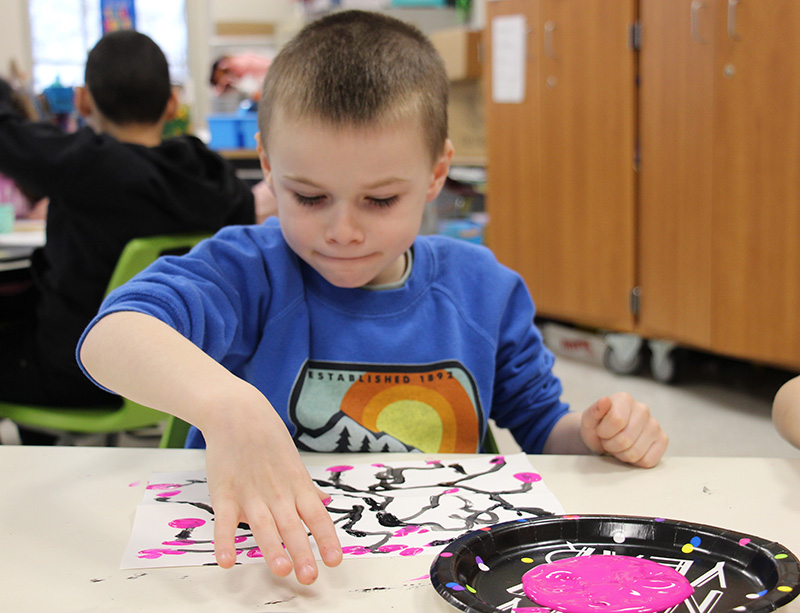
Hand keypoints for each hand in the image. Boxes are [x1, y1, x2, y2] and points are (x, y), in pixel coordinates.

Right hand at [202, 394, 341, 582]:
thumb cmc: (268, 440)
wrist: (238, 413)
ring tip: (282, 570)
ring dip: (272, 549)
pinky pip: (225, 521)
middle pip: (292, 526)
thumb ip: (307, 489)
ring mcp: (251, 494)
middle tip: (309, 577)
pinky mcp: (225, 492)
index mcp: (297, 487)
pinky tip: (227, 561)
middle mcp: (277, 494)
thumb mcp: (294, 463)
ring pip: (263, 526)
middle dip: (302, 553)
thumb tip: (324, 505)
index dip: (326, 539)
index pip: (316, 517)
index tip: (335, 560)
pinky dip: (225, 541)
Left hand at [580, 393, 667, 467]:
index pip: (617, 421)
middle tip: (609, 440)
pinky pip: (648, 461)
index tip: (600, 430)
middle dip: (612, 445)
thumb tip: (605, 400)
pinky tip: (630, 450)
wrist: (603, 437)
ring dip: (621, 454)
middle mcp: (643, 409)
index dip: (604, 431)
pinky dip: (635, 461)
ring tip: (618, 445)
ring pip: (635, 453)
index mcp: (624, 399)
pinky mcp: (662, 440)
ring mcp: (655, 425)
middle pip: (625, 439)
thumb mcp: (588, 419)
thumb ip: (594, 410)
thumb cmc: (597, 427)